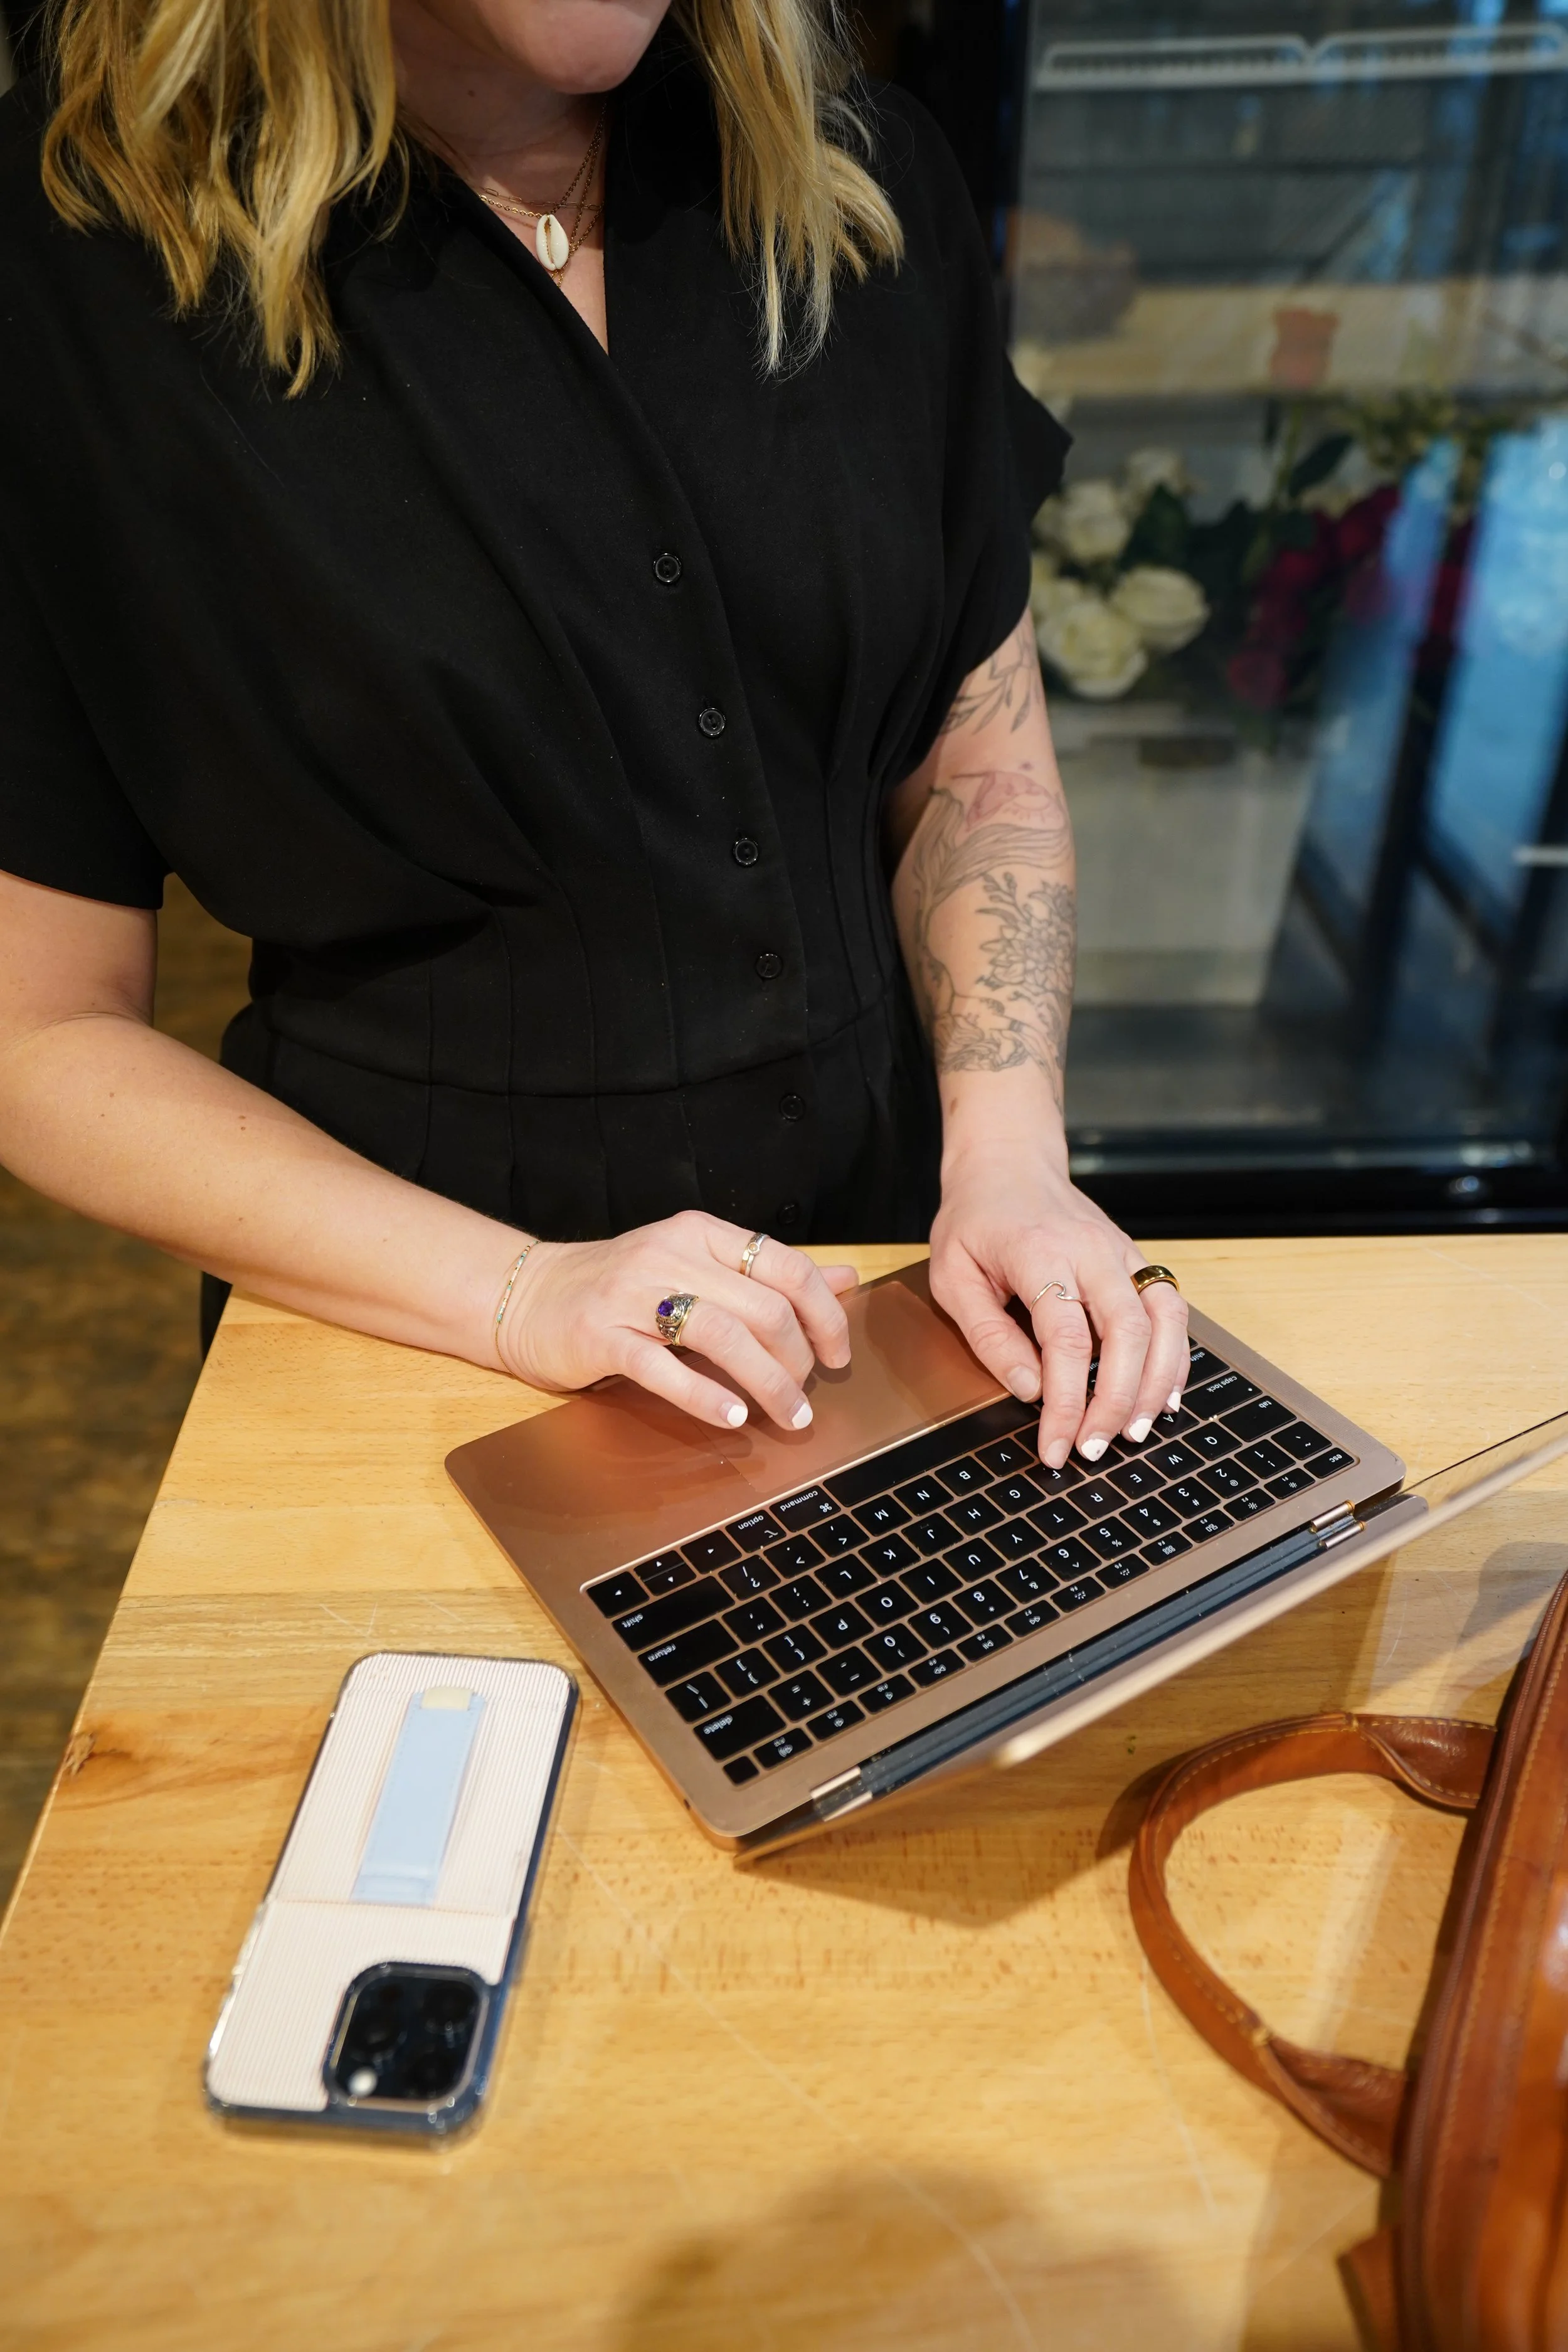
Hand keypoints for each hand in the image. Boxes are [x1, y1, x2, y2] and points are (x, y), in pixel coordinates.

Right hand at [495, 1211, 856, 1430]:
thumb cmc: (622, 1288)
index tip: (836, 1357)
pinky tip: (733, 1416)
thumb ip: (770, 1275)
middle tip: (804, 1398)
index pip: (786, 1267)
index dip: (824, 1315)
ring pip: (723, 1335)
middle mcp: (671, 1255)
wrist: (528, 1297)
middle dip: (798, 1361)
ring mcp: (633, 1295)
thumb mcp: (698, 1267)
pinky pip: (663, 1368)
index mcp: (701, 1234)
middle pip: (762, 1307)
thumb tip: (846, 1279)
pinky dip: (705, 1395)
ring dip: (767, 1383)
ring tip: (786, 1416)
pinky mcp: (602, 1335)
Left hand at [930, 1137, 1189, 1469]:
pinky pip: (1170, 1309)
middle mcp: (1091, 1251)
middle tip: (1095, 1449)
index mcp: (1039, 1253)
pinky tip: (1163, 1395)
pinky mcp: (1136, 1258)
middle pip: (1127, 1333)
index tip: (1054, 1447)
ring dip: (1157, 1382)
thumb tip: (1029, 1389)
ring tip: (1137, 1431)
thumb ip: (988, 1335)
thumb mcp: (953, 1276)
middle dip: (1116, 1401)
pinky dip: (1174, 1356)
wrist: (1007, 1162)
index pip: (1066, 1340)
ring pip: (1164, 1320)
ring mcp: (1122, 1252)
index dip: (1064, 1403)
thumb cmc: (975, 1220)